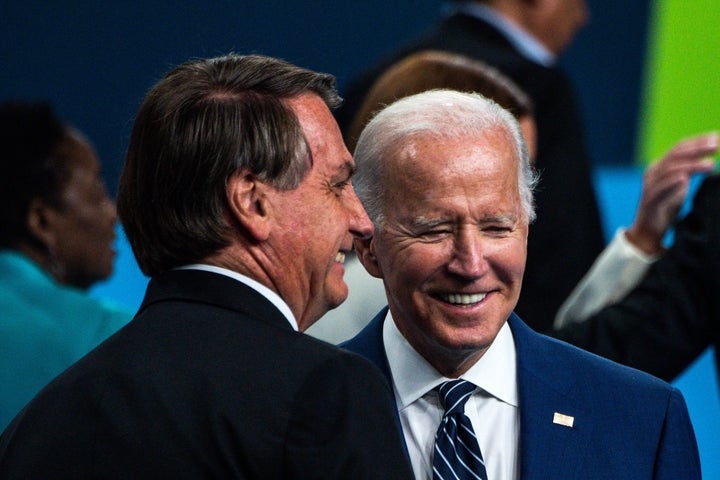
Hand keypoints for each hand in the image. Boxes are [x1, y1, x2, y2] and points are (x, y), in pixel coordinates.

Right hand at [626, 132, 717, 254]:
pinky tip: (685, 179)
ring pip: (670, 170)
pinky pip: (659, 190)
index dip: (697, 141)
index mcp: (660, 166)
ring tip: (711, 165)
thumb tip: (711, 161)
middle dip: (697, 149)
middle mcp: (653, 173)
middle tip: (716, 145)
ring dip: (691, 166)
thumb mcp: (680, 185)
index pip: (679, 148)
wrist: (648, 231)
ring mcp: (649, 186)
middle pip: (675, 155)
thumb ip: (689, 172)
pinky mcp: (649, 202)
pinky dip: (672, 183)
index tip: (717, 138)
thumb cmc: (666, 207)